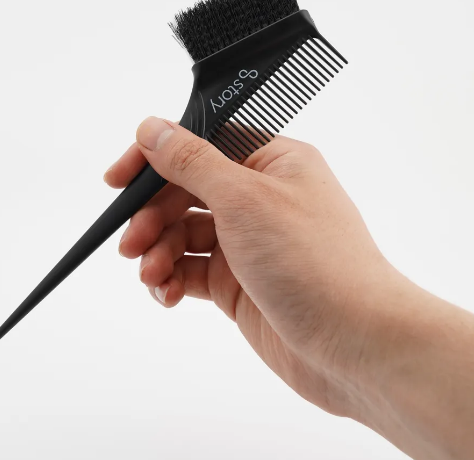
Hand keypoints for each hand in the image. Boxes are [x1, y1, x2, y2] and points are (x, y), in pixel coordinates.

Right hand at [103, 117, 406, 416]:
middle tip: (130, 242)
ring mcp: (249, 243)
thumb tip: (152, 128)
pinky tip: (167, 294)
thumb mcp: (244, 199)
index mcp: (273, 161)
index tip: (119, 179)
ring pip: (182, 234)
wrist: (355, 345)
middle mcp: (260, 197)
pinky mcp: (240, 284)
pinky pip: (190, 271)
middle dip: (152, 216)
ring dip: (158, 251)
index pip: (201, 143)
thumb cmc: (316, 263)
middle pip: (185, 191)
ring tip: (152, 276)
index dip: (156, 158)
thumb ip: (191, 162)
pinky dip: (172, 280)